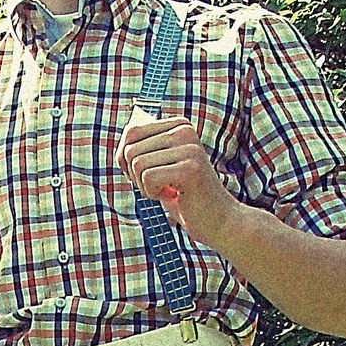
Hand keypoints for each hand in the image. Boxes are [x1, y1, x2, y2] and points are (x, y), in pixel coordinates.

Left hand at [117, 113, 238, 250]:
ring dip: (145, 186)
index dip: (126, 160)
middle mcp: (185, 131)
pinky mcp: (190, 169)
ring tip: (169, 191)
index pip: (131, 132)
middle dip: (135, 175)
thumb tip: (126, 134)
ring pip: (137, 164)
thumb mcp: (162, 166)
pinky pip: (147, 178)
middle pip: (130, 149)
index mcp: (179, 125)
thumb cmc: (185, 196)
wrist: (219, 221)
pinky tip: (174, 196)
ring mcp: (189, 148)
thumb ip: (145, 147)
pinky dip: (153, 194)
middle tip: (160, 186)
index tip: (147, 174)